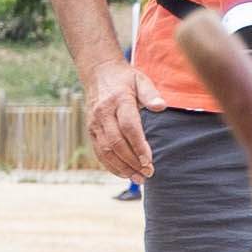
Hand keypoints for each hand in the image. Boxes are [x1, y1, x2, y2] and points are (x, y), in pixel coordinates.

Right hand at [82, 57, 151, 177]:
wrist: (99, 73)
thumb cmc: (125, 79)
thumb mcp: (141, 80)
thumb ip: (151, 94)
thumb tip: (161, 107)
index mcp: (119, 100)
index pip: (128, 126)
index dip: (138, 145)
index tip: (149, 160)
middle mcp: (104, 113)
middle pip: (116, 142)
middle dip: (132, 161)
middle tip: (148, 173)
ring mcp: (95, 123)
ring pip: (106, 150)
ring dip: (122, 167)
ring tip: (138, 178)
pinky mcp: (91, 130)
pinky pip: (99, 152)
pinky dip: (111, 165)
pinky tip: (124, 173)